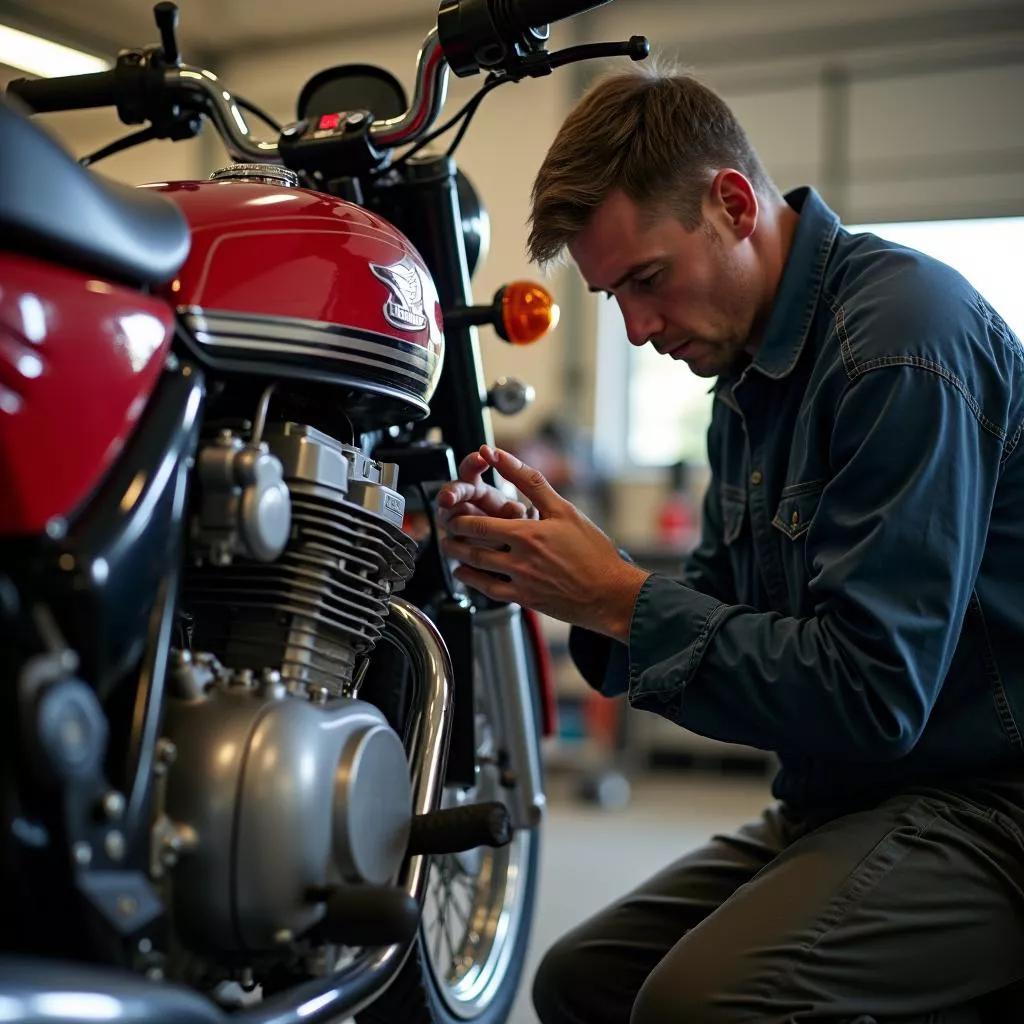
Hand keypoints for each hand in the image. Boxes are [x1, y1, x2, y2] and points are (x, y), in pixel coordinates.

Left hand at [440, 447, 649, 640]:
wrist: (610, 592)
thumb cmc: (593, 551)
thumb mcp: (565, 509)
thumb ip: (531, 481)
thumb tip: (501, 455)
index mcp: (528, 533)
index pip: (480, 524)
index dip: (460, 517)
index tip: (452, 510)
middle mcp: (520, 559)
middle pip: (472, 547)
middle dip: (454, 536)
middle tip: (446, 528)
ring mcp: (521, 582)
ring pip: (477, 569)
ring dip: (458, 558)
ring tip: (450, 548)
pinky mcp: (525, 600)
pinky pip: (489, 591)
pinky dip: (472, 581)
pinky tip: (466, 573)